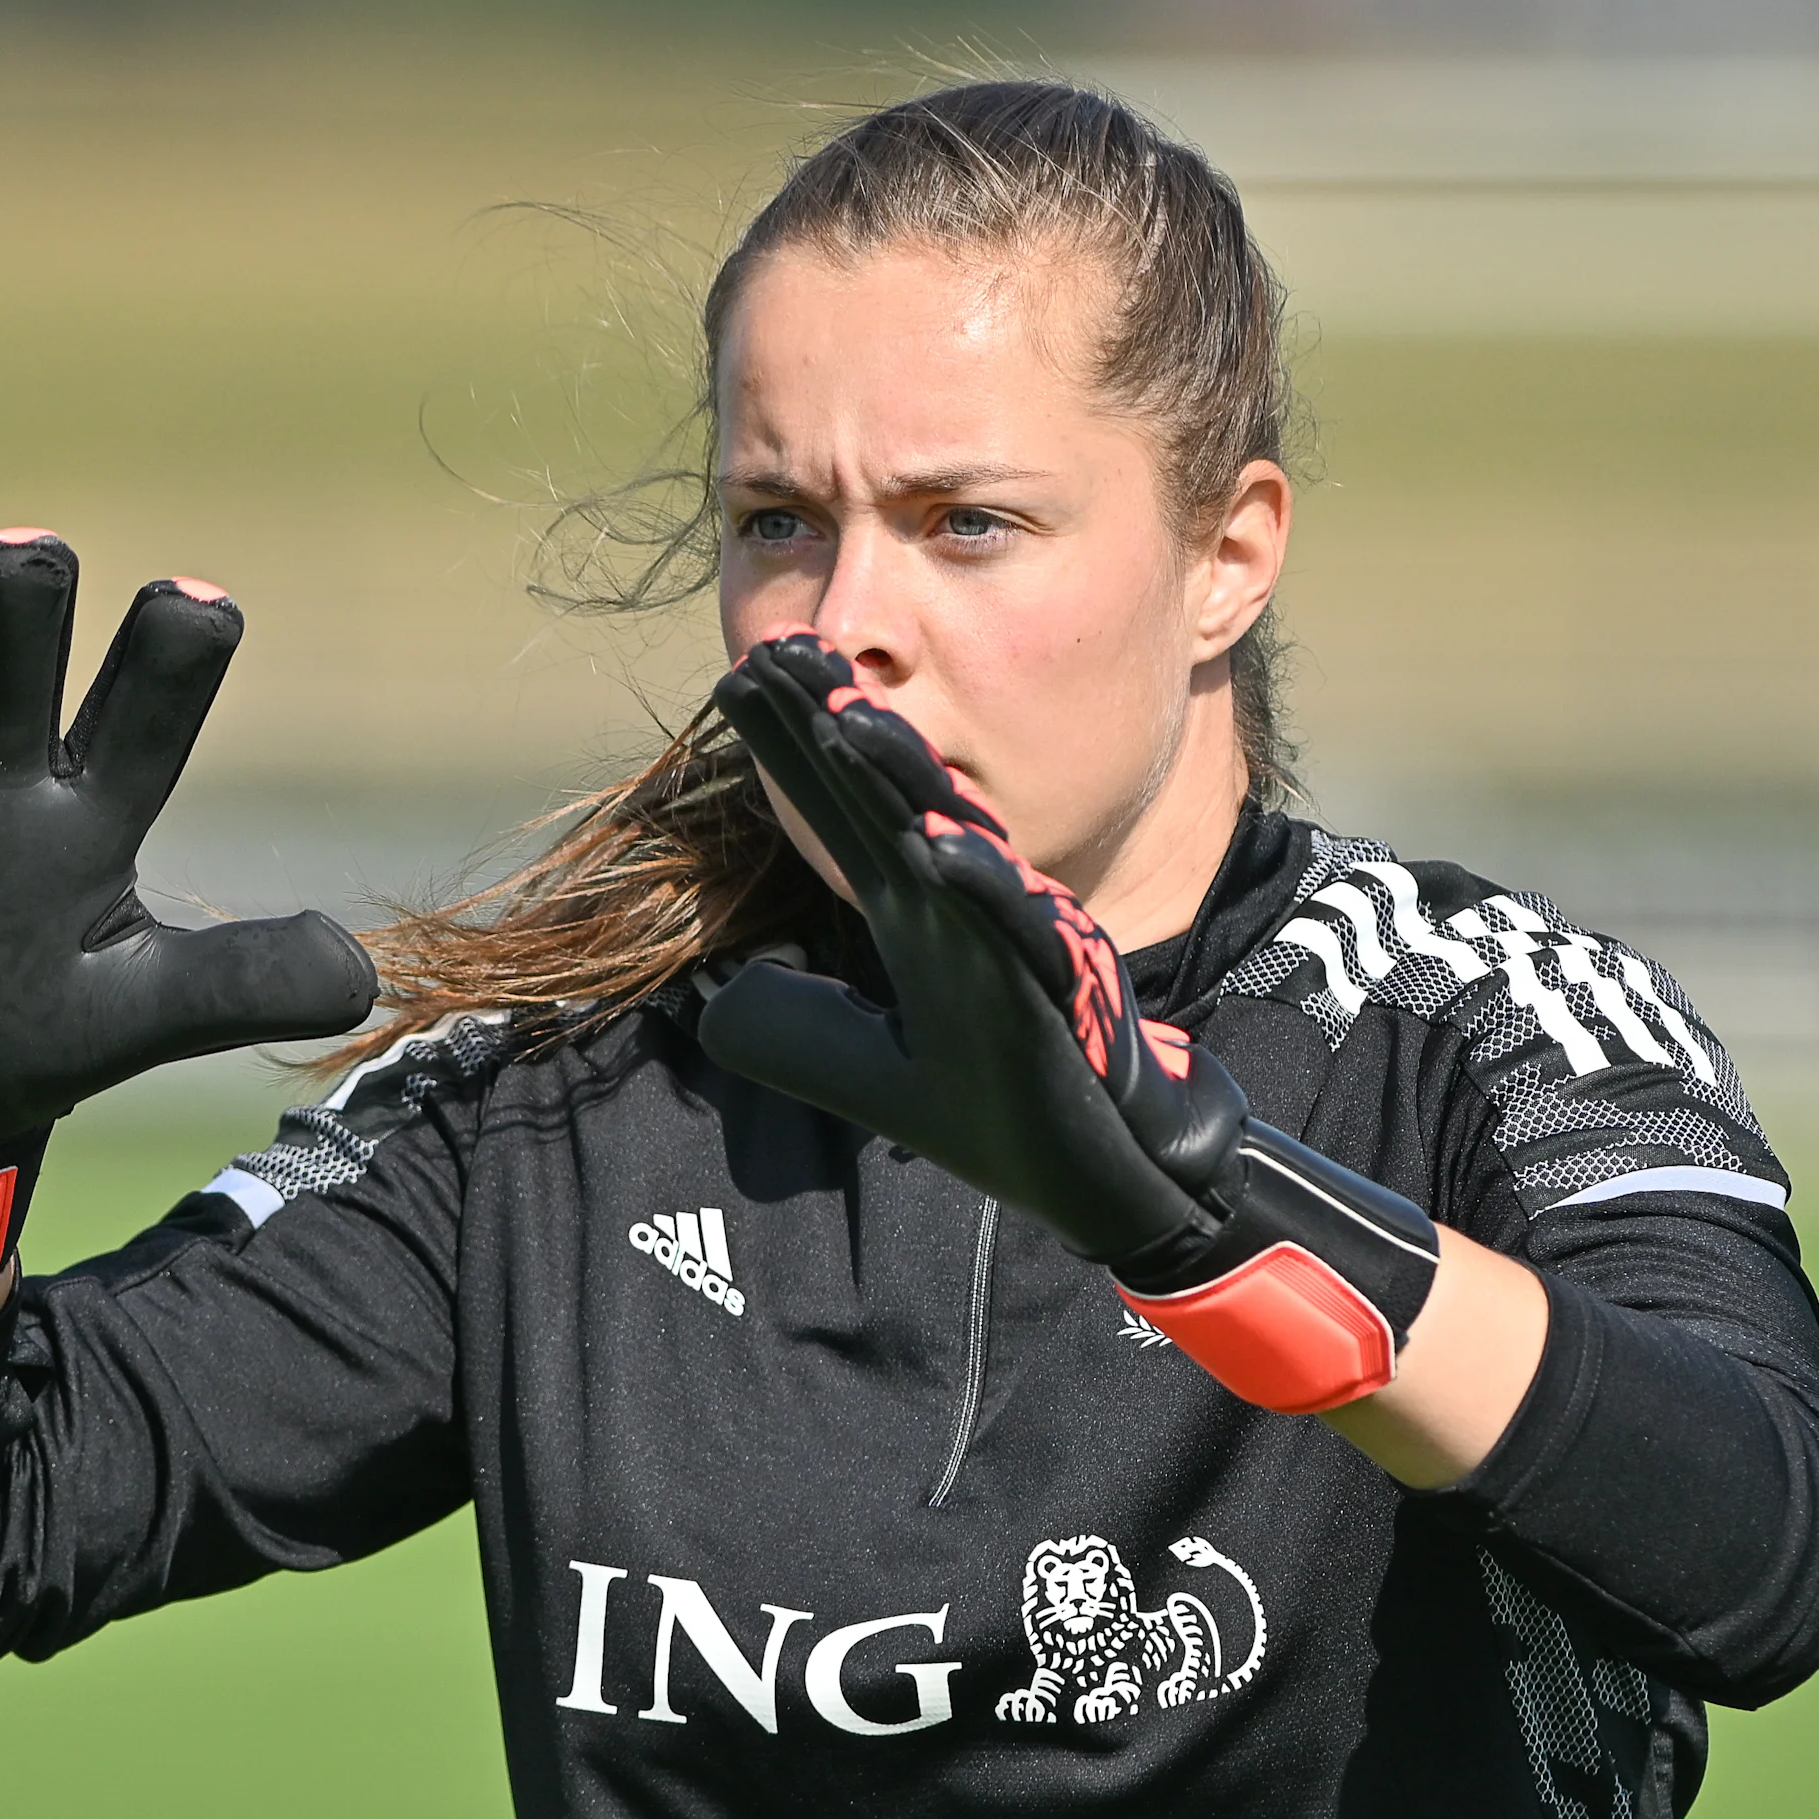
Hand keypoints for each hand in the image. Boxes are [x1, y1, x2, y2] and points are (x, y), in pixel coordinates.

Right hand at [0, 531, 375, 1147]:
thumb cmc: (63, 1028)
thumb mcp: (158, 1009)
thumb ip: (245, 982)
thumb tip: (359, 977)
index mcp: (96, 803)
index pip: (148, 695)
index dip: (172, 641)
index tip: (194, 607)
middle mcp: (0, 776)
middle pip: (10, 630)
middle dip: (17, 587)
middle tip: (20, 568)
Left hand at [697, 635, 1238, 1266]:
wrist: (1100, 1170)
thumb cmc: (993, 1104)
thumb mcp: (861, 1070)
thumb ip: (789, 1029)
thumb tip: (717, 998)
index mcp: (912, 915)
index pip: (839, 815)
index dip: (790, 749)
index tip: (740, 674)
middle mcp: (957, 910)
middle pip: (883, 801)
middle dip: (831, 725)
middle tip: (780, 648)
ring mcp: (1006, 942)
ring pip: (947, 842)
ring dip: (899, 782)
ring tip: (845, 719)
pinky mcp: (1053, 990)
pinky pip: (1015, 929)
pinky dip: (980, 888)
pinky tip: (941, 849)